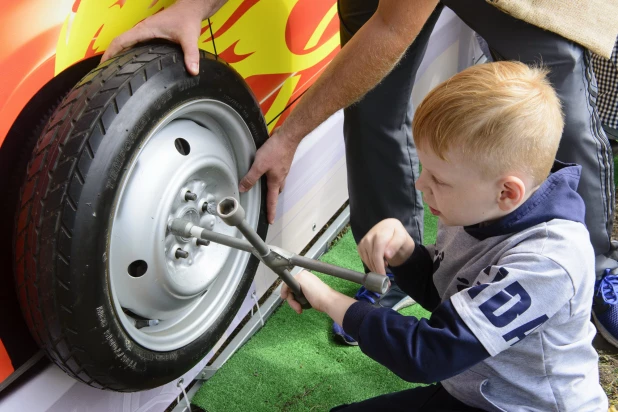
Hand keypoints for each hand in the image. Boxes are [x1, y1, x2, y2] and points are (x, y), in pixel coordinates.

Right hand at [101, 0, 225, 74]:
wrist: (190, 10)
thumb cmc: (187, 20)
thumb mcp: (189, 37)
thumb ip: (191, 55)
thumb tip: (193, 71)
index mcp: (145, 30)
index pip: (121, 41)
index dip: (110, 53)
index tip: (102, 66)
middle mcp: (141, 30)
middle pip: (118, 43)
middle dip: (109, 57)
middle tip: (103, 75)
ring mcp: (144, 32)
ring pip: (124, 44)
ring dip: (116, 55)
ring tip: (111, 73)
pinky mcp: (148, 35)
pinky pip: (132, 44)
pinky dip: (126, 53)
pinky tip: (127, 65)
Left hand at [239, 128, 298, 223]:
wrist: (288, 136)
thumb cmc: (276, 150)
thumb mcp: (259, 165)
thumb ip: (250, 178)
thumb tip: (243, 188)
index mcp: (276, 181)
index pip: (272, 201)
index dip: (271, 212)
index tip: (270, 221)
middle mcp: (281, 176)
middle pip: (276, 191)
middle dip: (272, 198)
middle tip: (267, 203)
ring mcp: (283, 168)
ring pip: (277, 181)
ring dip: (272, 185)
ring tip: (264, 186)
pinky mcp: (282, 160)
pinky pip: (277, 172)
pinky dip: (272, 174)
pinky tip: (267, 169)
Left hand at [281, 271, 355, 323]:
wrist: (327, 300)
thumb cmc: (322, 300)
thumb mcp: (310, 295)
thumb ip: (303, 293)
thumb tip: (295, 296)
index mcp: (308, 278)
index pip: (295, 286)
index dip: (293, 295)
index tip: (295, 303)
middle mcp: (304, 275)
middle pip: (291, 287)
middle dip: (293, 300)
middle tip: (298, 308)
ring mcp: (301, 276)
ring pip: (289, 289)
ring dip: (292, 301)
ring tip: (299, 308)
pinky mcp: (298, 278)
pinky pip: (286, 285)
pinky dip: (284, 292)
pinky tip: (288, 299)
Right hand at [358, 219, 414, 274]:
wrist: (390, 228)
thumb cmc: (398, 236)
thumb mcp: (403, 239)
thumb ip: (396, 245)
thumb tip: (386, 255)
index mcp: (382, 232)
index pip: (378, 251)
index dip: (379, 265)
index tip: (384, 276)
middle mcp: (370, 235)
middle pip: (371, 257)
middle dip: (378, 270)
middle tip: (385, 280)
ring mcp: (364, 240)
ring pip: (367, 259)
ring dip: (375, 268)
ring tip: (384, 270)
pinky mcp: (360, 245)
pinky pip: (363, 259)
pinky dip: (370, 264)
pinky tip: (378, 264)